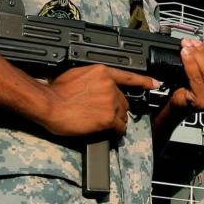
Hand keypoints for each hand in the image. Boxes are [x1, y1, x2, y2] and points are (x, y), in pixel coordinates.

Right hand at [37, 65, 158, 137]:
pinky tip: (105, 131)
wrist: (48, 104)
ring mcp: (111, 101)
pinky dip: (114, 131)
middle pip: (124, 101)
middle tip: (101, 115)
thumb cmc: (55, 92)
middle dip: (116, 109)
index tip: (155, 83)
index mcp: (102, 72)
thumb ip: (92, 79)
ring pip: (122, 115)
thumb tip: (96, 88)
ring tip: (99, 123)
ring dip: (114, 120)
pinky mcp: (109, 117)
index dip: (144, 81)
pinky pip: (119, 127)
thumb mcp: (76, 75)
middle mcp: (110, 85)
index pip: (128, 76)